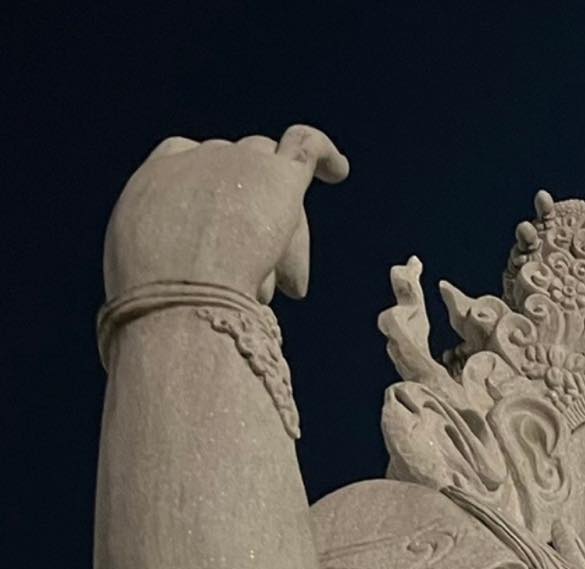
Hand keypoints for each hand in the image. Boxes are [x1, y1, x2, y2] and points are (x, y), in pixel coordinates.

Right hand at [103, 125, 348, 305]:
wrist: (181, 295)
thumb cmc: (157, 306)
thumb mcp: (147, 280)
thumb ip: (168, 268)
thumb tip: (193, 290)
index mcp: (154, 183)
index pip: (188, 163)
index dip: (210, 191)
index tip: (222, 227)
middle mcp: (195, 161)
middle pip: (233, 171)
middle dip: (248, 220)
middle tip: (262, 286)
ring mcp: (237, 162)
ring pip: (268, 170)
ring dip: (282, 224)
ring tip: (287, 280)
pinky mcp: (276, 176)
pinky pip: (306, 148)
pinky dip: (324, 155)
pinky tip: (338, 172)